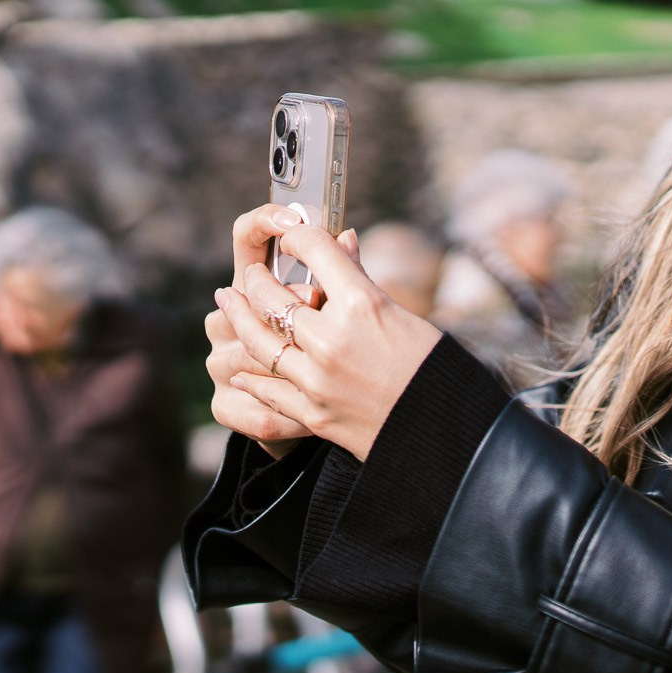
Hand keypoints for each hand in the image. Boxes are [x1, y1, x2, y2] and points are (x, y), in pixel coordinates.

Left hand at [217, 208, 440, 461]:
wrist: (443, 435)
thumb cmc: (432, 368)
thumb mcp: (403, 315)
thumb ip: (361, 281)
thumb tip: (343, 242)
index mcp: (363, 305)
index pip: (316, 251)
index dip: (298, 238)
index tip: (290, 237)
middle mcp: (333, 339)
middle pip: (273, 296)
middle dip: (256, 280)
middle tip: (249, 275)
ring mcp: (318, 380)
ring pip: (259, 341)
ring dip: (238, 318)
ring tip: (227, 301)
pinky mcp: (313, 414)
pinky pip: (268, 389)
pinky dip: (251, 377)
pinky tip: (239, 369)